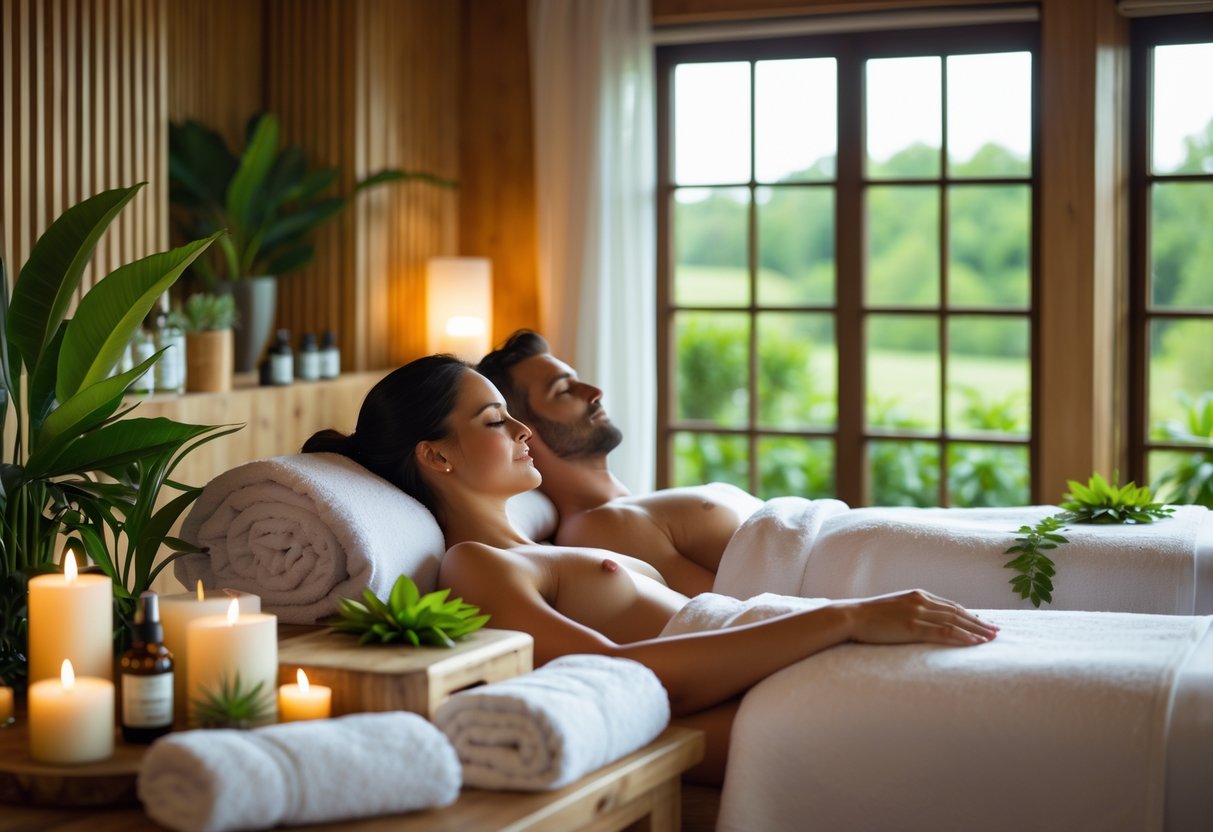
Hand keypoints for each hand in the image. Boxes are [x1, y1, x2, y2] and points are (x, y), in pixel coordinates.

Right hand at [841, 589, 998, 646]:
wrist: (850, 616)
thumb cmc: (868, 616)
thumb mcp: (894, 609)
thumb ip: (911, 611)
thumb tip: (922, 622)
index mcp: (917, 595)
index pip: (951, 606)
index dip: (970, 614)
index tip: (984, 622)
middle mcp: (921, 601)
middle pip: (958, 612)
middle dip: (979, 622)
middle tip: (997, 630)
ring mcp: (917, 613)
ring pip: (955, 622)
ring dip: (976, 630)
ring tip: (992, 637)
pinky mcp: (912, 627)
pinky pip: (943, 632)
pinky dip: (961, 637)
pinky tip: (974, 642)